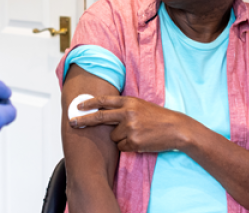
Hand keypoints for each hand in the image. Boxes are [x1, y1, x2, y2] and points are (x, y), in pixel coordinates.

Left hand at [69, 96, 192, 152]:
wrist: (176, 129)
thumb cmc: (158, 118)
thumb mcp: (140, 106)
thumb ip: (124, 107)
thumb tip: (104, 112)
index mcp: (129, 102)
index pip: (104, 101)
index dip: (90, 103)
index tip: (78, 106)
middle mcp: (128, 113)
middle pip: (100, 118)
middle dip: (84, 120)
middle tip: (72, 122)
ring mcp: (130, 128)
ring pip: (113, 137)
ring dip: (121, 138)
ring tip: (137, 134)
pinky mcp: (134, 142)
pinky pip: (121, 147)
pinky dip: (128, 146)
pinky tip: (140, 141)